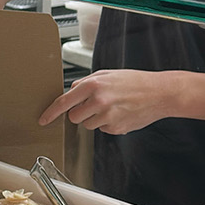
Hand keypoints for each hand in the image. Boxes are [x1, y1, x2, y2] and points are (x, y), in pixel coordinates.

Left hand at [39, 69, 175, 134]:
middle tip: (95, 105)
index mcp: (93, 85)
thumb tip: (71, 91)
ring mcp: (107, 117)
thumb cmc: (136, 82)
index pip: (64, 102)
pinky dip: (108, 124)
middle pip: (74, 117)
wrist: (160, 93)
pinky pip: (102, 130)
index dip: (51, 113)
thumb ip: (86, 82)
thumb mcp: (107, 74)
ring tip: (112, 107)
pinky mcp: (116, 128)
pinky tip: (120, 114)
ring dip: (94, 119)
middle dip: (80, 113)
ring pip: (87, 125)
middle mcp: (98, 102)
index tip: (43, 119)